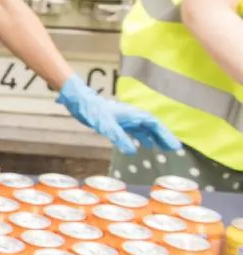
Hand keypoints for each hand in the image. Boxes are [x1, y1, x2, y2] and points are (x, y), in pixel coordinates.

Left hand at [56, 75, 181, 155]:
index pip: (155, 125)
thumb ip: (119, 137)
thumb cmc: (93, 111)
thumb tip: (132, 152)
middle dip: (163, 138)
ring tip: (163, 149)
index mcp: (133, 115)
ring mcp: (125, 119)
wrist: (79, 102)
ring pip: (145, 129)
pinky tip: (144, 146)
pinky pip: (135, 131)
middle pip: (153, 127)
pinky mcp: (118, 123)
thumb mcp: (106, 125)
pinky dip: (142, 138)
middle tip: (174, 150)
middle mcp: (132, 116)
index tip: (174, 146)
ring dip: (155, 138)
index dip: (165, 135)